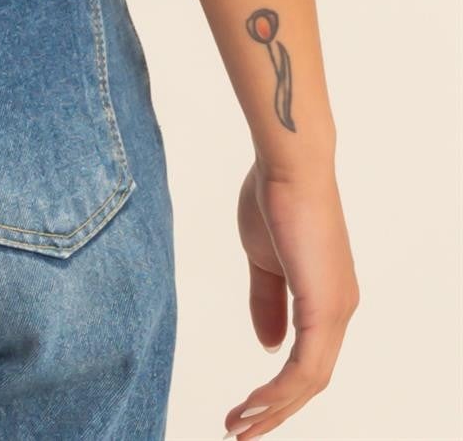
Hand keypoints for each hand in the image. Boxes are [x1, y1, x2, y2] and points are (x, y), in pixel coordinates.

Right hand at [222, 159, 359, 436]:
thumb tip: (268, 346)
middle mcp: (340, 310)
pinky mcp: (325, 306)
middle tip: (240, 431)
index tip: (245, 407)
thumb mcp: (264, 260)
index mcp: (327, 298)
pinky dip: (279, 390)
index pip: (308, 361)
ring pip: (310, 381)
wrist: (288, 164)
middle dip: (274, 411)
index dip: (278, 390)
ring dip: (273, 408)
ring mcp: (337, 309)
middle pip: (311, 381)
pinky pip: (306, 366)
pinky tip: (255, 403)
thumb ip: (267, 302)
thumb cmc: (274, 199)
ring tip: (238, 425)